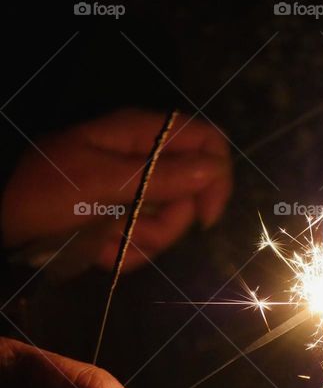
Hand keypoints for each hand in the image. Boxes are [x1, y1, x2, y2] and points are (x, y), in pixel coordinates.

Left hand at [1, 109, 232, 270]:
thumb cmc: (42, 194)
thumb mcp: (100, 183)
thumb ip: (160, 176)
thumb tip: (214, 169)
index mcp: (140, 134)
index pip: (206, 141)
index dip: (216, 175)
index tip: (205, 215)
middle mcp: (144, 159)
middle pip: (193, 191)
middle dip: (167, 222)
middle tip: (134, 232)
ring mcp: (134, 191)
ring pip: (170, 222)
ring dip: (140, 241)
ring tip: (102, 242)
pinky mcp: (123, 219)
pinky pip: (147, 241)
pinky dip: (124, 252)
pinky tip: (95, 250)